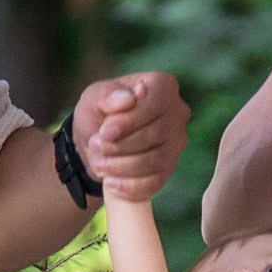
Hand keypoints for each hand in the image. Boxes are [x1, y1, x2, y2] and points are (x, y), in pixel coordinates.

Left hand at [73, 72, 188, 204]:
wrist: (97, 143)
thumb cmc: (99, 113)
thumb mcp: (94, 98)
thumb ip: (108, 95)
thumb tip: (129, 98)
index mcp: (163, 86)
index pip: (155, 103)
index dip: (130, 120)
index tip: (105, 132)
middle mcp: (177, 113)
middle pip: (158, 133)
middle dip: (123, 144)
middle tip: (96, 147)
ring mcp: (176, 143)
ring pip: (158, 160)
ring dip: (124, 165)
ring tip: (99, 164)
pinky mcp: (168, 168)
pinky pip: (156, 182)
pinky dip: (130, 185)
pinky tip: (110, 183)